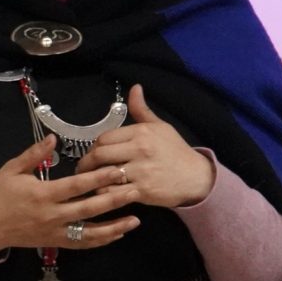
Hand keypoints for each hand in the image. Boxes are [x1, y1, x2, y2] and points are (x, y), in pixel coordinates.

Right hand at [0, 135, 142, 254]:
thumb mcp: (11, 170)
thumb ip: (33, 154)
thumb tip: (53, 138)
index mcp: (42, 195)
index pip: (76, 186)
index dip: (98, 178)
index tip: (117, 169)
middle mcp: (52, 215)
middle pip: (89, 209)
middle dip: (114, 200)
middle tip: (135, 190)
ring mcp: (55, 232)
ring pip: (90, 232)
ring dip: (114, 227)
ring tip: (135, 220)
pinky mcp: (55, 242)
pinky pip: (82, 243)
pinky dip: (101, 240)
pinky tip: (117, 234)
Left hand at [75, 85, 214, 208]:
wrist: (197, 177)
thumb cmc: (175, 151)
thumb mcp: (161, 127)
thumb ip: (142, 110)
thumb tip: (135, 87)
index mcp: (142, 132)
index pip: (104, 138)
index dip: (93, 147)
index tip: (93, 154)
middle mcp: (140, 149)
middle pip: (99, 154)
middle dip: (86, 163)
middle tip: (84, 169)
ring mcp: (141, 171)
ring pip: (103, 174)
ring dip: (92, 179)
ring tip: (90, 181)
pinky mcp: (142, 190)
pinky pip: (112, 192)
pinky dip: (103, 193)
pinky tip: (104, 192)